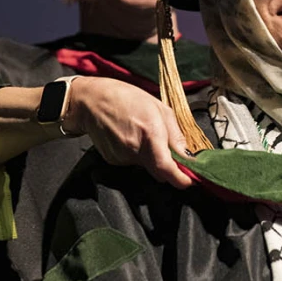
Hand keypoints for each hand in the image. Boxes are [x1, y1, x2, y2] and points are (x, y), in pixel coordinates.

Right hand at [63, 77, 194, 188]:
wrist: (93, 101)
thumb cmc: (128, 99)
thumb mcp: (161, 108)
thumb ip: (176, 135)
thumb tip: (188, 157)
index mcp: (150, 133)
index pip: (166, 167)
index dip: (179, 179)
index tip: (187, 182)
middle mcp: (135, 148)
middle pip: (158, 170)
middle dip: (167, 166)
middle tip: (165, 146)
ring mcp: (121, 156)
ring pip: (146, 166)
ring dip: (150, 156)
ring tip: (141, 133)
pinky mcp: (112, 160)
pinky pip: (132, 163)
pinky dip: (136, 154)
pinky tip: (129, 137)